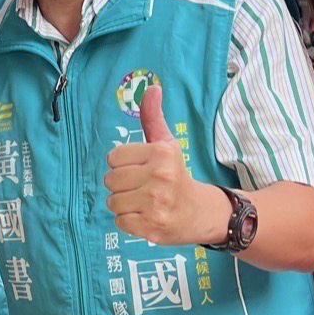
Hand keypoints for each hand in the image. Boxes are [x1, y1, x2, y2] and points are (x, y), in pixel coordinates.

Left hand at [104, 82, 224, 245]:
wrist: (203, 213)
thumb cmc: (177, 175)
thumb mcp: (167, 144)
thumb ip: (153, 117)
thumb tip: (152, 87)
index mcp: (161, 153)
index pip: (113, 157)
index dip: (123, 164)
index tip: (140, 169)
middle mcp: (159, 177)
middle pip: (110, 180)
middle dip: (121, 185)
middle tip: (142, 187)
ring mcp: (156, 204)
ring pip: (112, 202)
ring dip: (124, 204)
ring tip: (143, 202)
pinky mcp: (152, 227)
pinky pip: (120, 222)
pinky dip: (129, 221)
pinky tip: (145, 216)